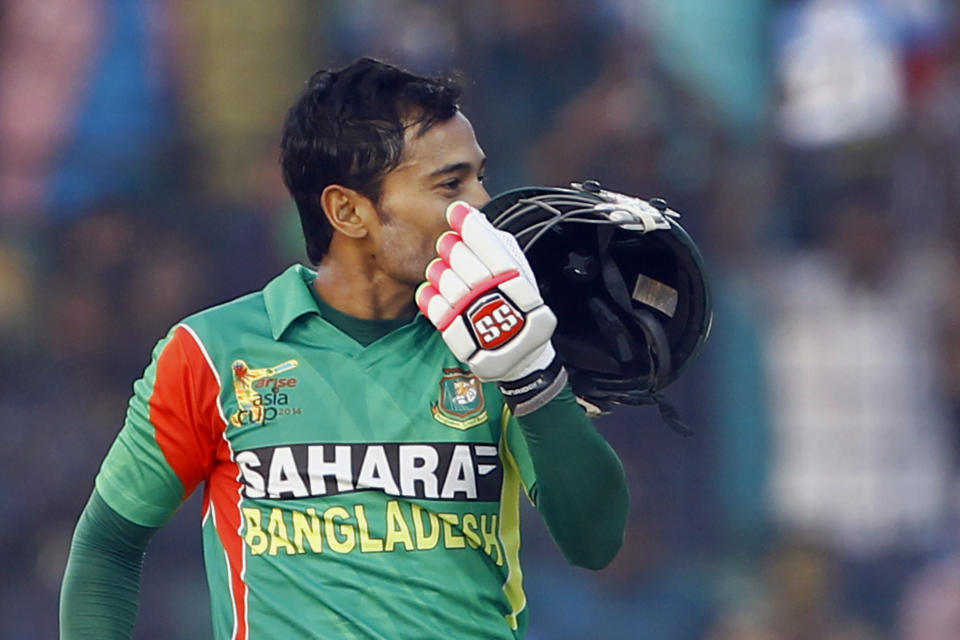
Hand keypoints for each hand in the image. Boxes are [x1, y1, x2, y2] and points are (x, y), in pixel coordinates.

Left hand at [416, 202, 566, 413]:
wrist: (518, 352)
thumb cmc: (519, 309)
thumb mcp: (520, 274)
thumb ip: (499, 248)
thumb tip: (477, 222)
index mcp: (509, 275)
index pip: (482, 239)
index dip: (466, 222)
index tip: (456, 211)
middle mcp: (488, 290)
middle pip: (457, 254)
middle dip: (451, 246)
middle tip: (450, 245)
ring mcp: (468, 310)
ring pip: (441, 276)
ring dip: (439, 270)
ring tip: (445, 272)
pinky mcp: (452, 328)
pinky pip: (431, 303)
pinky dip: (429, 294)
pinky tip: (433, 290)